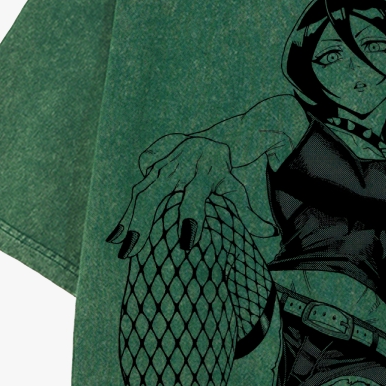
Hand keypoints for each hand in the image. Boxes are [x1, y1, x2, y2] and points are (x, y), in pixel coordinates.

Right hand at [106, 135, 273, 259]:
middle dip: (141, 221)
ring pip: (142, 190)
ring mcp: (164, 161)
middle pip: (155, 193)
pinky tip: (115, 235)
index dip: (191, 218)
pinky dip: (127, 211)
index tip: (187, 244)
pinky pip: (138, 186)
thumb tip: (269, 234)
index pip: (196, 197)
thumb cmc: (229, 171)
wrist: (225, 134)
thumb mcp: (240, 190)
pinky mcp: (154, 160)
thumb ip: (251, 214)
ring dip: (128, 218)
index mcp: (207, 171)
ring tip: (118, 246)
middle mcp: (181, 164)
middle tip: (132, 250)